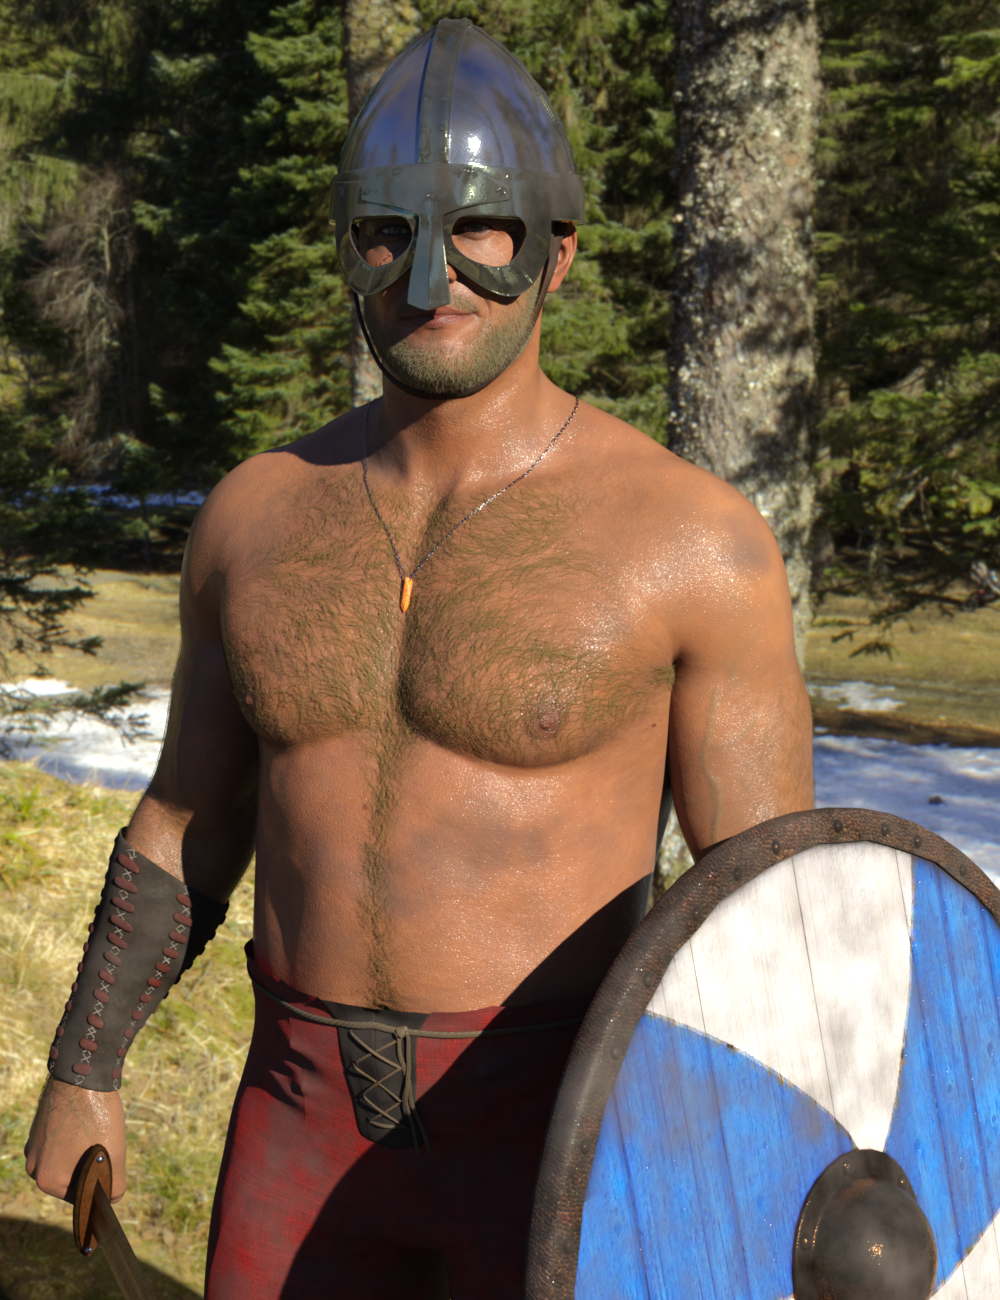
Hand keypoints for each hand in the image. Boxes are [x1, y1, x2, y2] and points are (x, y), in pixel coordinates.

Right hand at [24, 1077, 126, 1202]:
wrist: (82, 1075)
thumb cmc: (98, 1117)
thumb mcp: (115, 1157)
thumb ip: (114, 1186)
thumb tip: (112, 1198)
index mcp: (47, 1180)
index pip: (80, 1196)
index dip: (99, 1180)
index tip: (109, 1161)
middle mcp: (33, 1166)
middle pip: (71, 1177)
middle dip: (89, 1164)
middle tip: (103, 1141)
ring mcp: (33, 1146)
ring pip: (66, 1158)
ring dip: (81, 1150)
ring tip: (95, 1129)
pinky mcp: (38, 1128)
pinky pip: (59, 1142)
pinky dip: (73, 1136)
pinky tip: (85, 1121)